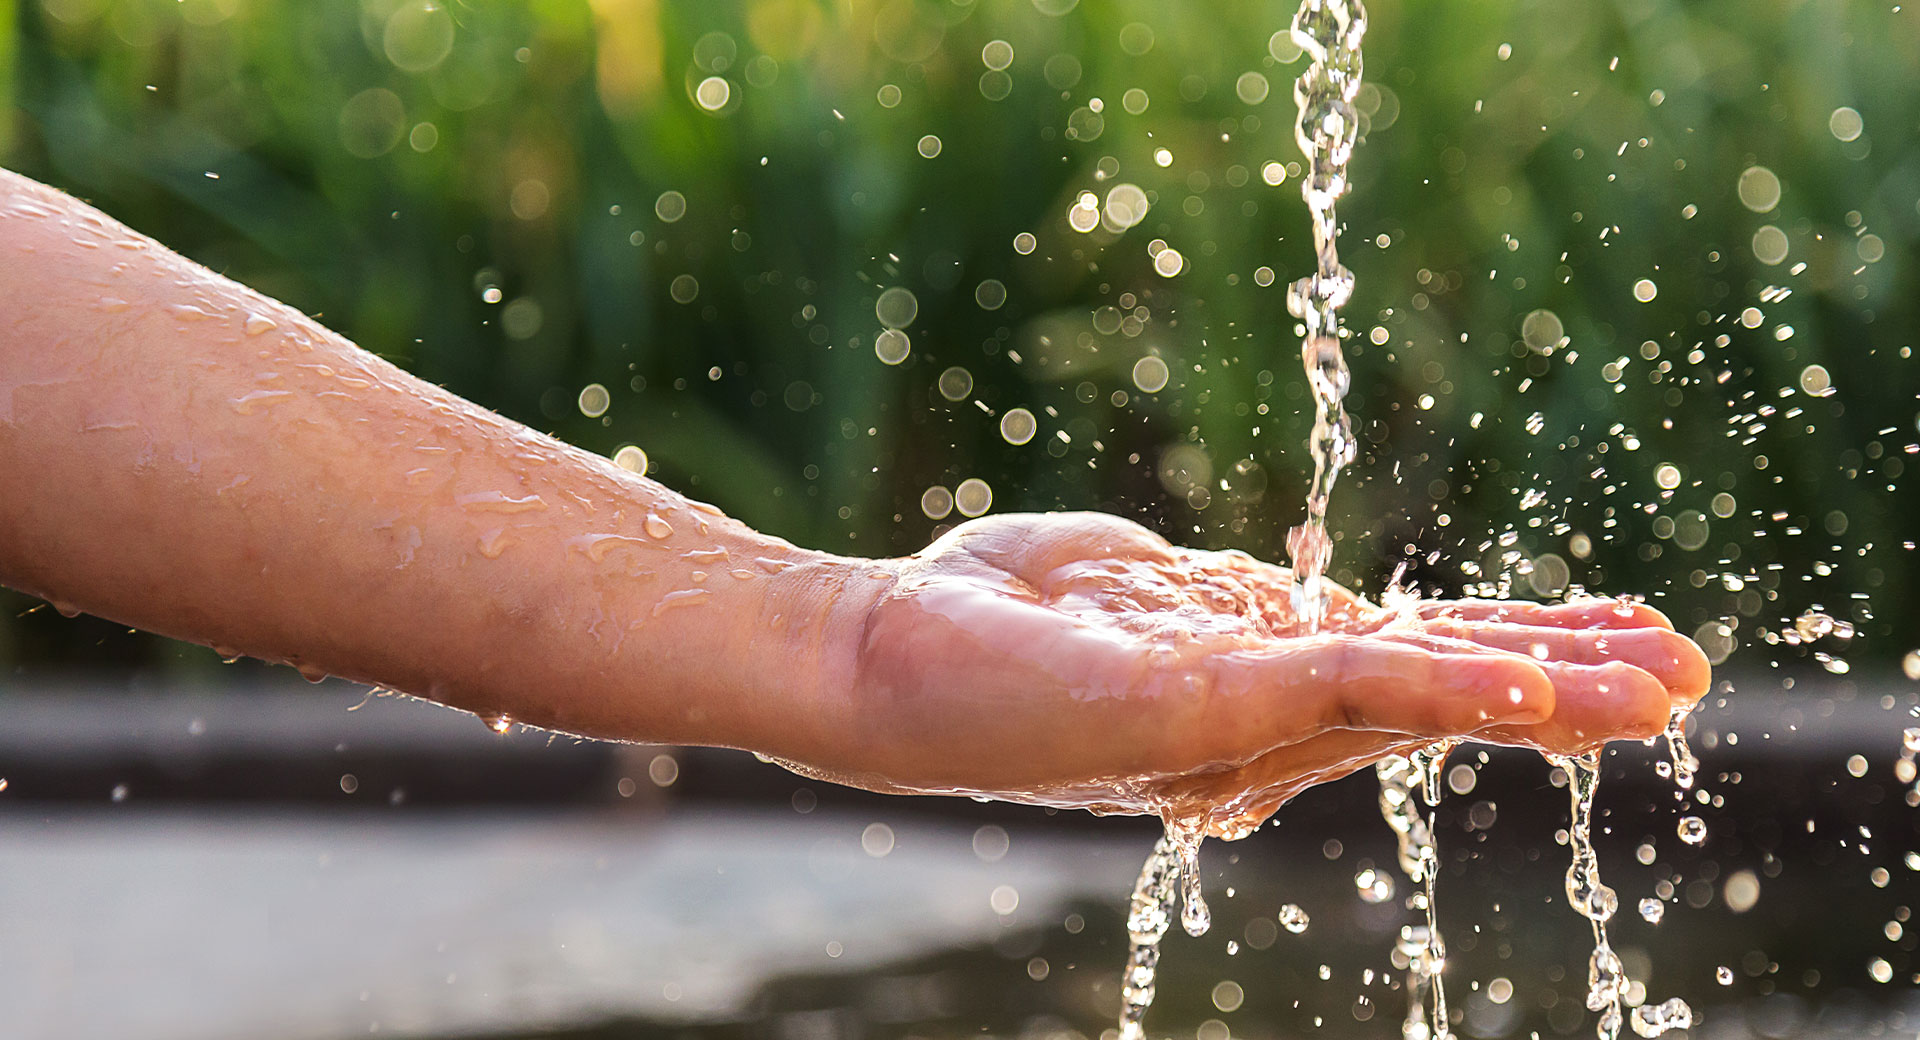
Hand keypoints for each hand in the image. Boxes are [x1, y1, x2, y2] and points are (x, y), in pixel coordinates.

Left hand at [827, 512, 1707, 837]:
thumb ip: (1215, 598)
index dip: (1504, 652)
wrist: (875, 655)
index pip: (1402, 668)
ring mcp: (1234, 724)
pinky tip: (1533, 693)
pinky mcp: (1200, 709)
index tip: (1601, 635)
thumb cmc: (983, 616)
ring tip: (1657, 691)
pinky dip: (1446, 692)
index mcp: (1247, 686)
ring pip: (1415, 703)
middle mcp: (1256, 724)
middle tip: (1681, 677)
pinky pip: (1345, 693)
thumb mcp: (1129, 590)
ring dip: (1542, 694)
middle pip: (1432, 698)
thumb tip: (1284, 593)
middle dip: (1559, 684)